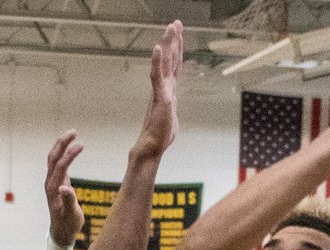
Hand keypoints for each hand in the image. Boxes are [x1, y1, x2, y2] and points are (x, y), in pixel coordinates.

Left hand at [45, 131, 84, 246]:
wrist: (61, 232)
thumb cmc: (67, 225)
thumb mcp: (71, 215)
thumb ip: (69, 201)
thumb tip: (64, 188)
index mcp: (53, 189)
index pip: (61, 166)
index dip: (70, 154)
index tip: (81, 145)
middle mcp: (50, 183)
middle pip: (53, 157)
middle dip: (62, 143)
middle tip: (74, 131)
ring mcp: (52, 182)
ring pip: (54, 158)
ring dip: (61, 145)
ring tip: (73, 134)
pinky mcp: (57, 183)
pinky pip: (58, 163)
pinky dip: (64, 153)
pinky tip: (71, 148)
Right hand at [132, 20, 181, 159]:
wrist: (151, 147)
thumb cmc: (160, 135)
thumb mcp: (169, 116)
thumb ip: (170, 106)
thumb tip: (170, 103)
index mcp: (168, 90)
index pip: (174, 66)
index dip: (176, 50)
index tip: (178, 35)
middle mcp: (164, 87)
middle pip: (170, 59)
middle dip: (174, 40)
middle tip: (176, 22)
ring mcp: (161, 91)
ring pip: (165, 63)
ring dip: (168, 44)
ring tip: (171, 27)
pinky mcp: (159, 97)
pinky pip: (157, 76)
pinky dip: (158, 62)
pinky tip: (158, 48)